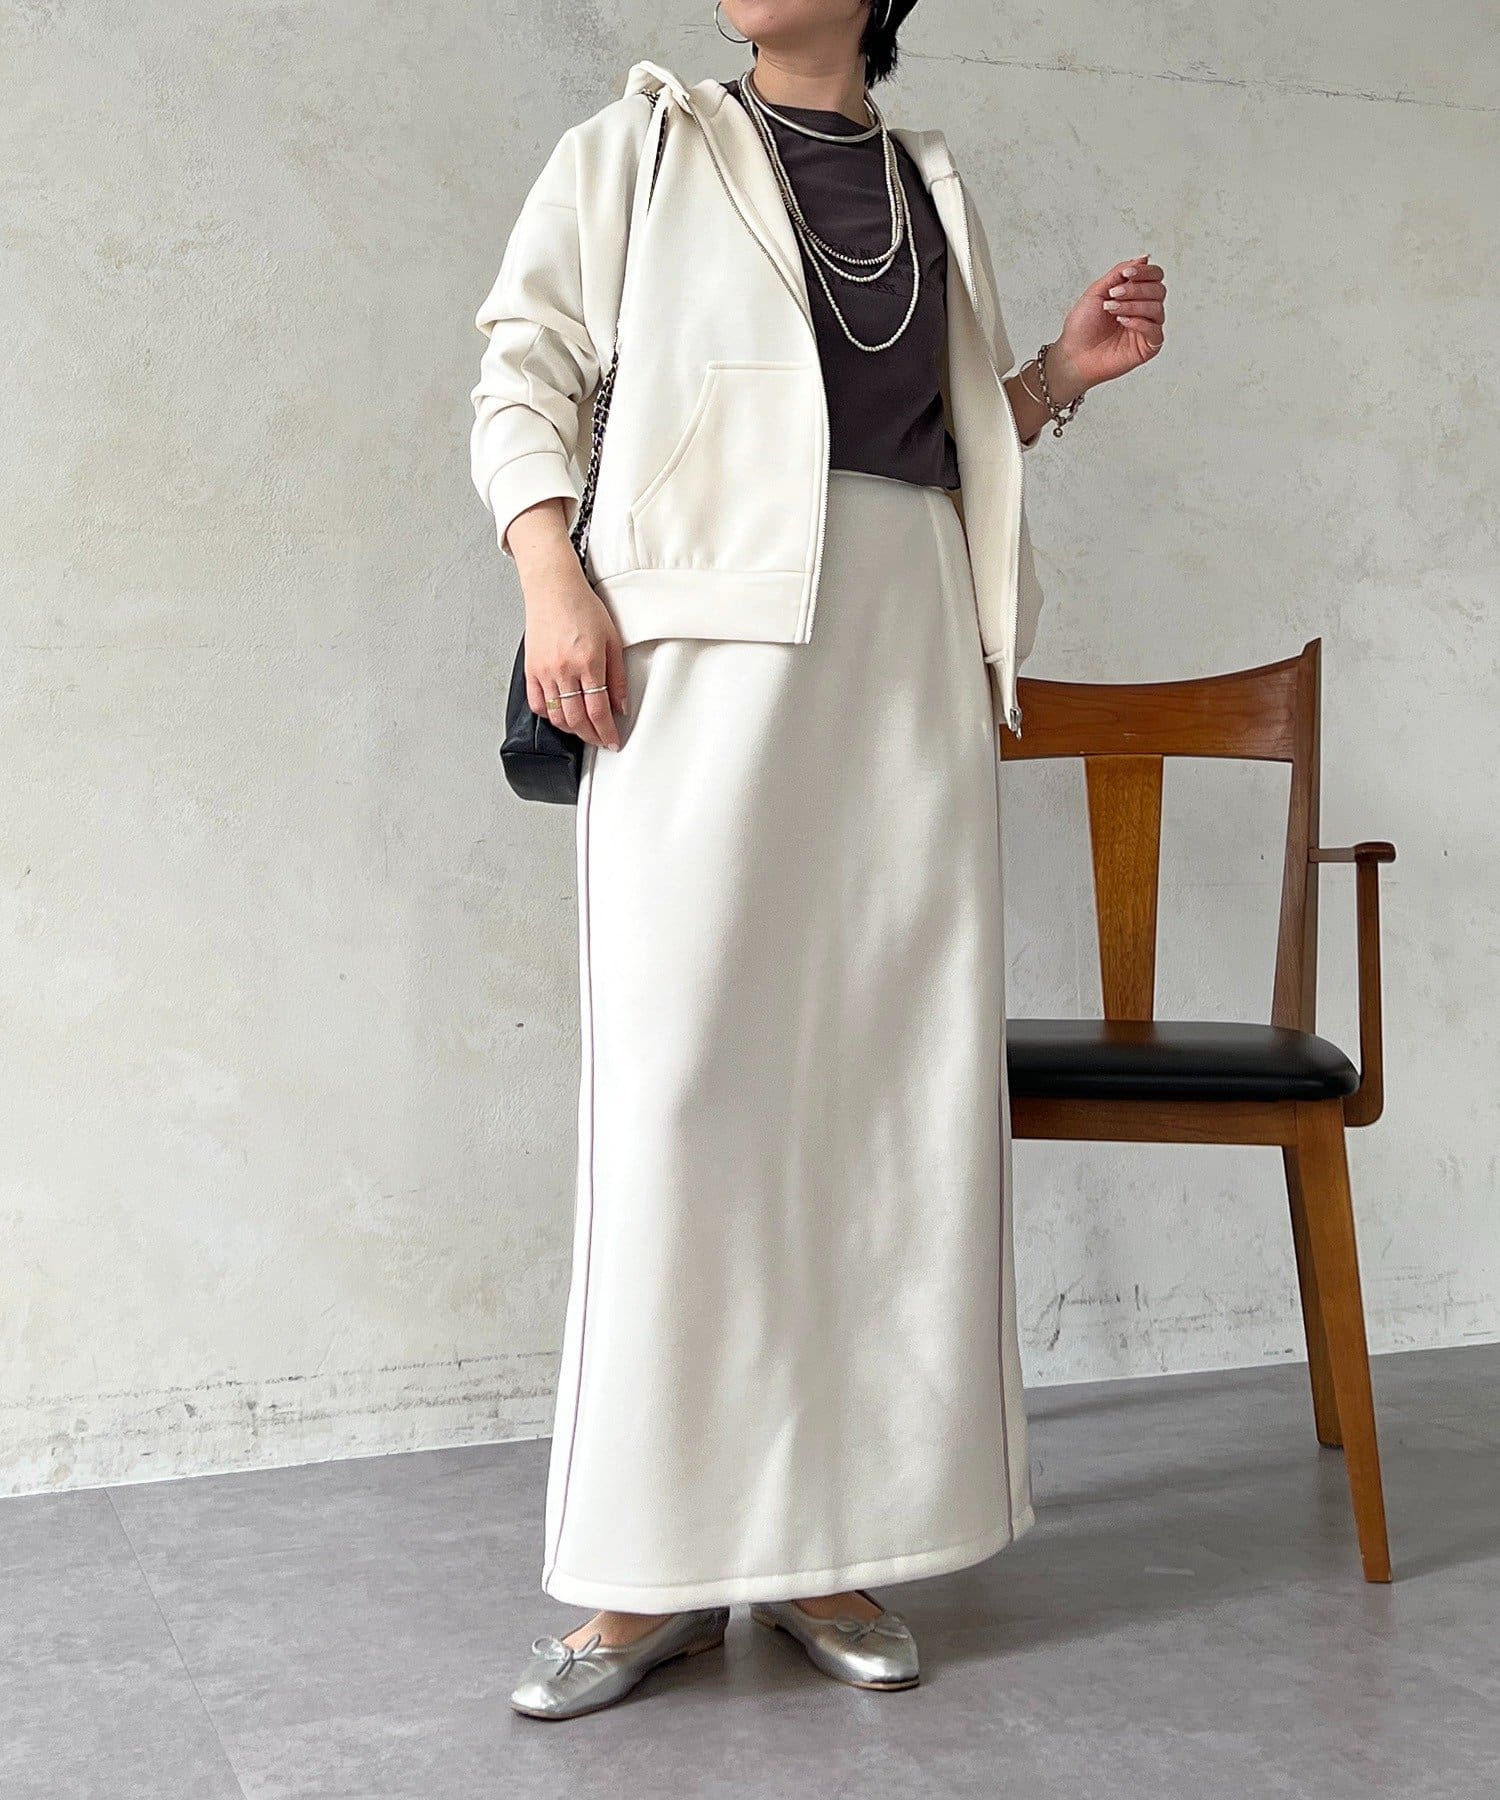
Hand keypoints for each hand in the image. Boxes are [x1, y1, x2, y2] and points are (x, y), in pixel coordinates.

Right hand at [522, 562, 627, 750]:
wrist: (553, 588)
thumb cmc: (582, 608)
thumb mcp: (613, 640)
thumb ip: (618, 677)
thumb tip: (620, 706)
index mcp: (588, 662)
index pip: (598, 711)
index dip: (607, 732)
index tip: (612, 741)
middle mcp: (564, 670)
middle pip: (577, 720)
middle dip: (591, 736)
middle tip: (600, 740)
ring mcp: (544, 672)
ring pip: (557, 716)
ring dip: (572, 729)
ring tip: (583, 729)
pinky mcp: (531, 670)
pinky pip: (538, 704)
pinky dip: (550, 716)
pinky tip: (561, 714)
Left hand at [1050, 254, 1166, 396]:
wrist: (1073, 355)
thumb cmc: (1082, 326)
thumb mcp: (1097, 291)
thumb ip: (1119, 273)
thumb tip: (1144, 257)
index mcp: (1134, 295)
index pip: (1155, 276)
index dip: (1145, 272)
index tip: (1127, 274)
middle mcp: (1143, 310)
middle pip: (1159, 290)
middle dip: (1136, 289)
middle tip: (1114, 294)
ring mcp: (1146, 328)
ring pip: (1157, 308)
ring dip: (1133, 305)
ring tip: (1112, 309)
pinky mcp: (1147, 347)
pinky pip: (1156, 330)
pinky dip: (1140, 323)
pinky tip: (1123, 322)